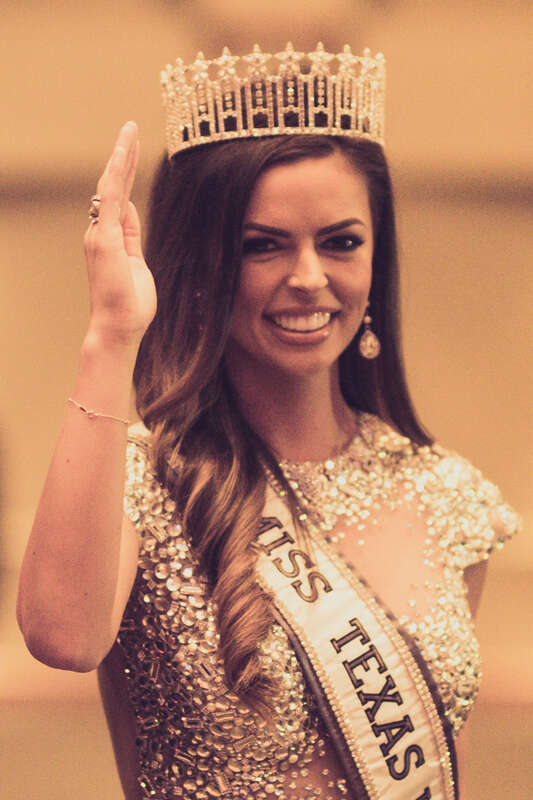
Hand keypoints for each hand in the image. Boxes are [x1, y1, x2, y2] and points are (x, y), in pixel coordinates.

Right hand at [83, 121, 156, 346]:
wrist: (119, 327)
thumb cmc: (129, 304)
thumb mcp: (136, 263)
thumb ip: (132, 237)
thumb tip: (129, 211)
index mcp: (110, 238)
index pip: (119, 199)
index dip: (126, 174)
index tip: (132, 152)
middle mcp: (100, 232)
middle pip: (113, 186)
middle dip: (123, 157)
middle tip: (130, 128)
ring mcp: (100, 233)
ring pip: (111, 185)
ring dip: (121, 156)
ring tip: (129, 130)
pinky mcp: (105, 237)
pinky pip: (111, 197)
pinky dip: (117, 172)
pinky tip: (123, 151)